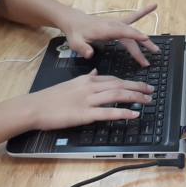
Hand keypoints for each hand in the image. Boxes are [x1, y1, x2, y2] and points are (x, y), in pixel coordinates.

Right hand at [28, 71, 154, 130]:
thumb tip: (96, 72)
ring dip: (135, 97)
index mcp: (86, 80)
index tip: (139, 85)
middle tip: (150, 90)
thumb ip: (86, 78)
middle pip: (119, 84)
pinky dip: (123, 112)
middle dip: (137, 87)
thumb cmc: (50, 98)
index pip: (112, 78)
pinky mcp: (84, 114)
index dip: (128, 82)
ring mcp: (88, 100)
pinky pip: (108, 112)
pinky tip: (134, 114)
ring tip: (147, 100)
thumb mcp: (70, 83)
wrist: (35, 107)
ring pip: (117, 95)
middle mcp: (90, 87)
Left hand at [58, 4, 160, 66]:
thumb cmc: (76, 32)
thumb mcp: (75, 42)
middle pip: (131, 35)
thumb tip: (89, 54)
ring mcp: (117, 23)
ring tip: (156, 49)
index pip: (122, 32)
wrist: (75, 21)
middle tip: (153, 55)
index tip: (145, 39)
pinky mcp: (118, 23)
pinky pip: (133, 17)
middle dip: (143, 44)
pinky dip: (143, 12)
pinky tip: (153, 6)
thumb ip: (82, 48)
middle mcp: (114, 25)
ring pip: (134, 31)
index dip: (134, 36)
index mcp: (106, 29)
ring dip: (145, 40)